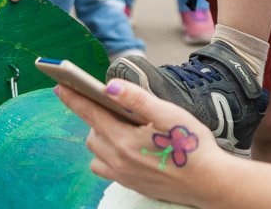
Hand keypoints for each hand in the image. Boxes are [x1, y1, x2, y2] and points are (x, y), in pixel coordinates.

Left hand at [58, 79, 223, 205]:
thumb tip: (109, 86)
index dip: (74, 97)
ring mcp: (123, 175)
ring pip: (97, 152)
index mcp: (124, 141)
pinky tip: (127, 147)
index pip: (90, 113)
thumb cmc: (193, 147)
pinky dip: (108, 154)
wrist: (210, 183)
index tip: (59, 85)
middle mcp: (118, 161)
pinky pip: (105, 168)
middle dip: (96, 116)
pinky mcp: (130, 185)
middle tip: (114, 105)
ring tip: (122, 126)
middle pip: (92, 133)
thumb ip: (136, 99)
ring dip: (101, 136)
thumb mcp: (169, 114)